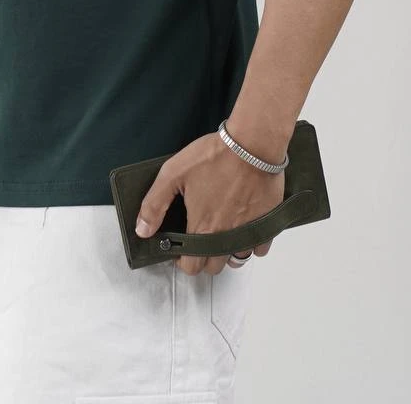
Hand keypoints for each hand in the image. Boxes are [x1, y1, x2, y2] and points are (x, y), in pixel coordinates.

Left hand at [133, 130, 285, 274]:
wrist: (252, 144)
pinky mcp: (267, 222)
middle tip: (199, 236)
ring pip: (237, 259)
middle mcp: (226, 236)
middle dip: (203, 258)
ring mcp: (249, 231)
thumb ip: (154, 204)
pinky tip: (245, 225)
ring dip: (227, 252)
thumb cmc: (214, 156)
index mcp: (203, 228)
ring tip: (221, 232)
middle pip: (214, 266)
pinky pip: (260, 246)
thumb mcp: (173, 173)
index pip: (191, 267)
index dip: (182, 261)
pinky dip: (252, 243)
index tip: (181, 246)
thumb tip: (142, 231)